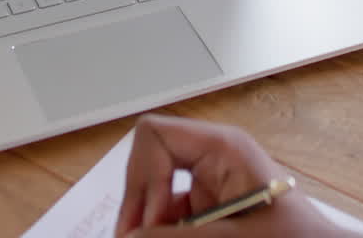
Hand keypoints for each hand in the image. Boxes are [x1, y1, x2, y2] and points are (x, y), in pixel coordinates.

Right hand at [115, 114, 342, 237]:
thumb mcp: (232, 237)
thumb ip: (176, 237)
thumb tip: (130, 236)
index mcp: (223, 148)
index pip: (155, 134)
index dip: (143, 177)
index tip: (148, 221)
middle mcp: (212, 157)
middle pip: (148, 162)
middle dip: (138, 204)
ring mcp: (209, 183)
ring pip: (154, 193)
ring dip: (148, 222)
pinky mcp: (209, 208)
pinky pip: (170, 212)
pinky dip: (162, 230)